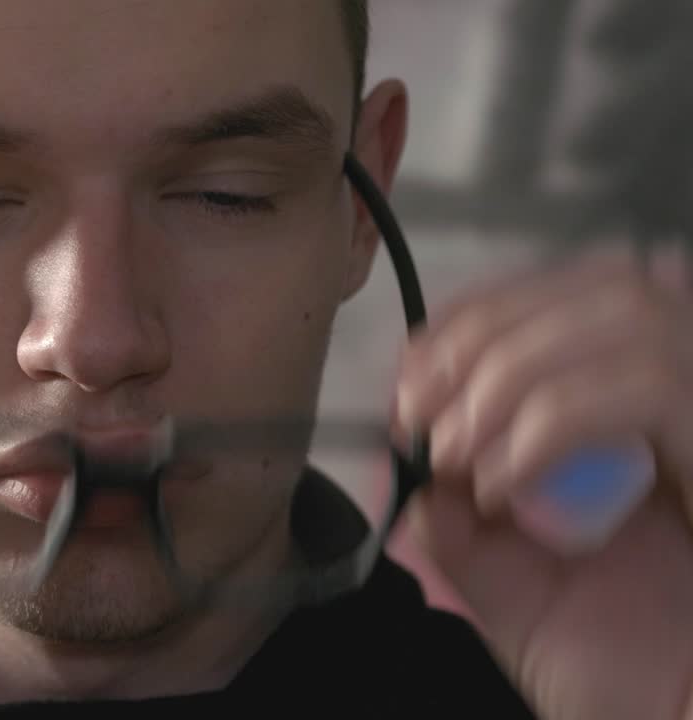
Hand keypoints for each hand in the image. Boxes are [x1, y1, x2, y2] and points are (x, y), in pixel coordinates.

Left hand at [393, 244, 692, 719]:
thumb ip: (458, 524)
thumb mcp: (513, 590)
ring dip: (510, 374)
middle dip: (481, 337)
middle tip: (417, 414)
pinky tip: (504, 486)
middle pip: (601, 282)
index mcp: (648, 417)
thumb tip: (402, 463)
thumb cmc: (621, 677)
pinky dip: (551, 424)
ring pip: (627, 312)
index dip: (481, 315)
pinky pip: (650, 385)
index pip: (572, 295)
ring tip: (458, 454)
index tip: (411, 377)